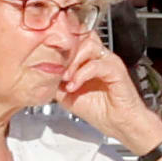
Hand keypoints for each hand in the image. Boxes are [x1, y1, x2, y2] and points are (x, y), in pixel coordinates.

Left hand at [56, 46, 161, 160]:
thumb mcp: (68, 96)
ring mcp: (109, 61)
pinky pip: (95, 64)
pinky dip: (81, 74)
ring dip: (73, 61)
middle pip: (81, 35)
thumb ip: (56, 82)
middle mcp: (100, 57)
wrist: (121, 125)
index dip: (60, 46)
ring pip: (89, 44)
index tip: (48, 61)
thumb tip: (40, 74)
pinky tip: (73, 86)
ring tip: (65, 78)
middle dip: (65, 51)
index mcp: (90, 60)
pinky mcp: (116, 70)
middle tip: (56, 69)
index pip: (75, 38)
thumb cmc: (102, 111)